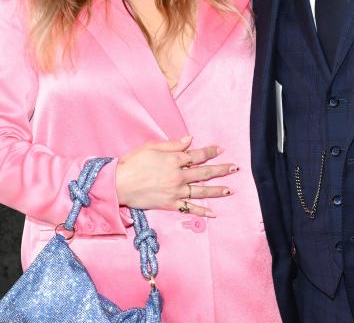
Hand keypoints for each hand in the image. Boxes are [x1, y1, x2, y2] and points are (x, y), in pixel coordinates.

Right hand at [115, 136, 236, 216]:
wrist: (118, 184)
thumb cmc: (132, 163)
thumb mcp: (151, 147)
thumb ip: (172, 145)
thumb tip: (189, 140)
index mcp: (174, 160)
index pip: (197, 155)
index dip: (210, 151)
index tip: (220, 149)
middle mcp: (178, 176)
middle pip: (204, 172)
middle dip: (221, 169)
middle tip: (235, 168)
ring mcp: (175, 191)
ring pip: (200, 191)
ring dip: (217, 190)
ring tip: (230, 189)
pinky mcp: (169, 204)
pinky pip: (188, 208)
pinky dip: (201, 211)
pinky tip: (213, 213)